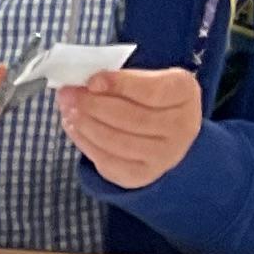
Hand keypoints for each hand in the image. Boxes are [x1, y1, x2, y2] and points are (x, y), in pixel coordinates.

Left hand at [57, 64, 203, 191]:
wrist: (166, 134)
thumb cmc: (151, 98)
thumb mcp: (147, 78)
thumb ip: (121, 80)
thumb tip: (83, 84)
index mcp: (185, 93)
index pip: (151, 91)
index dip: (119, 86)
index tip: (92, 81)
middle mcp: (182, 127)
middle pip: (131, 118)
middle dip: (94, 105)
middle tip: (68, 95)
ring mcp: (164, 155)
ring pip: (117, 141)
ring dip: (85, 125)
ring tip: (68, 110)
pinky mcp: (142, 175)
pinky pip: (108, 161)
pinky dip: (85, 143)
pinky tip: (73, 127)